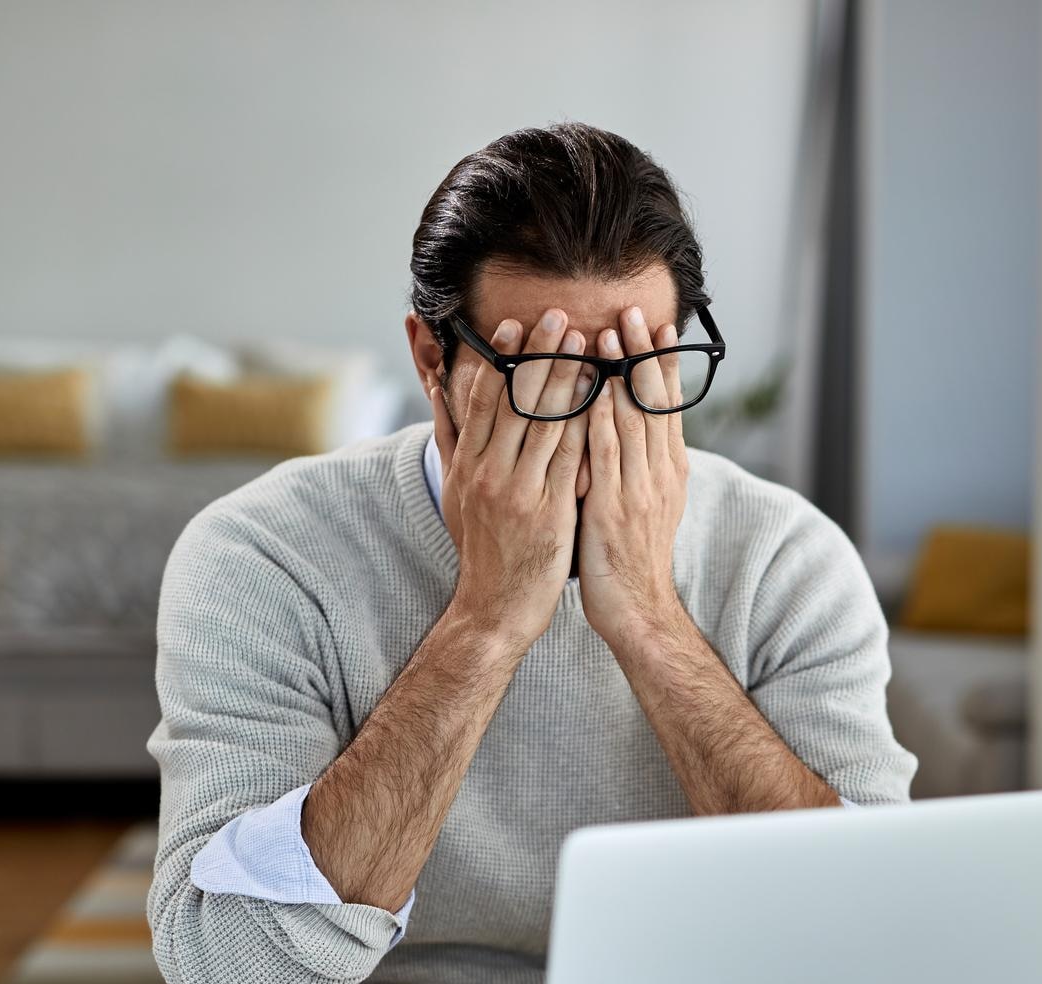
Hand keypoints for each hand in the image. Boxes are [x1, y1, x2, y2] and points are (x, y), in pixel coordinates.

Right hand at [430, 308, 593, 653]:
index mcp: (468, 465)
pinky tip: (604, 398)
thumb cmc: (482, 547)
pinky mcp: (550, 513)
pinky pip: (571, 460)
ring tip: (588, 345)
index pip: (483, 400)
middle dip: (539, 356)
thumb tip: (437, 390)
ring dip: (569, 379)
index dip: (500, 359)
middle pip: (515, 402)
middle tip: (560, 317)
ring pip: (546, 424)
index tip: (515, 325)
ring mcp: (519, 493)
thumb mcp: (456, 491)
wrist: (495, 607)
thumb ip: (452, 438)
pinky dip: (586, 424)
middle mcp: (489, 473)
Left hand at [578, 306, 690, 650]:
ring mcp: (639, 490)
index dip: (660, 365)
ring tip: (611, 333)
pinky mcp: (614, 508)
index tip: (657, 327)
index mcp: (668, 471)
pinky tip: (593, 391)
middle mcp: (659, 474)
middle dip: (642, 355)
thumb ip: (639, 464)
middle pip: (652, 404)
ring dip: (620, 374)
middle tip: (635, 311)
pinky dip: (601, 420)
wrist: (636, 608)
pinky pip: (607, 456)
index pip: (666, 406)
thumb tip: (630, 429)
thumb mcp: (644, 504)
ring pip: (632, 421)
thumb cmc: (631, 558)